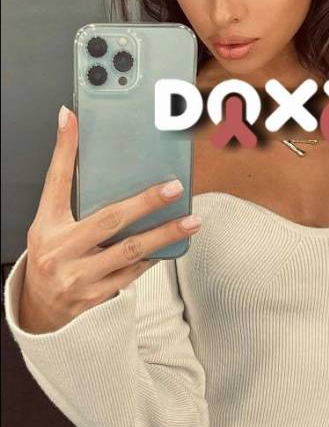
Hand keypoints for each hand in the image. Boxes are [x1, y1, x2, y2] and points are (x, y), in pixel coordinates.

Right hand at [19, 105, 200, 333]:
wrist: (40, 307)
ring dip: (164, 234)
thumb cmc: (50, 254)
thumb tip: (71, 128)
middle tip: (175, 188)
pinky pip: (132, 273)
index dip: (64, 148)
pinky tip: (171, 244)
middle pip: (109, 220)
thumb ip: (65, 183)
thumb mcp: (50, 219)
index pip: (56, 180)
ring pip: (130, 251)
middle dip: (145, 203)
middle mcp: (60, 251)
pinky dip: (153, 256)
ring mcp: (79, 276)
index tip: (73, 119)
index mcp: (47, 225)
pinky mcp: (96, 296)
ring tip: (191, 221)